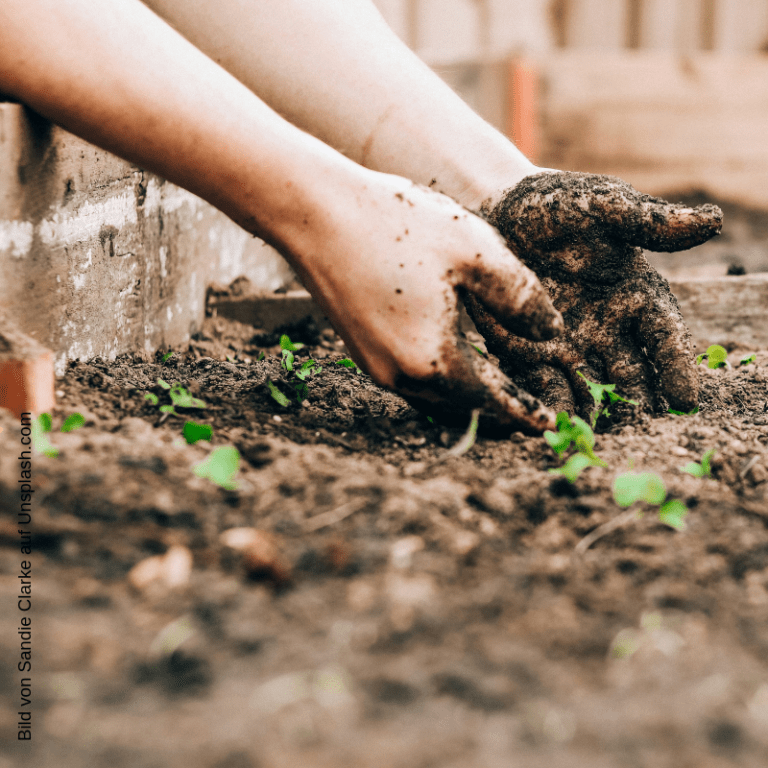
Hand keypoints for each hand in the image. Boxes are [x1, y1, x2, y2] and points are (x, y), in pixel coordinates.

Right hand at [287, 172, 564, 431]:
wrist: (314, 213)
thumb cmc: (396, 225)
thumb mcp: (475, 252)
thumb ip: (521, 297)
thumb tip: (551, 332)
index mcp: (434, 360)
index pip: (492, 402)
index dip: (525, 413)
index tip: (550, 425)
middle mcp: (400, 375)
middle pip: (461, 408)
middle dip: (498, 413)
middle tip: (529, 413)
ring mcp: (375, 365)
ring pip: (434, 397)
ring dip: (468, 398)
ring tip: (498, 389)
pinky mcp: (360, 349)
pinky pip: (412, 379)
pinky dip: (442, 380)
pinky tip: (455, 360)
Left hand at [466, 171, 722, 417]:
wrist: (499, 212)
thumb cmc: (558, 205)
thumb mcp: (603, 206)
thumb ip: (649, 222)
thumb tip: (712, 220)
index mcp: (636, 295)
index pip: (664, 337)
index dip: (676, 367)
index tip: (686, 400)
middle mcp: (607, 328)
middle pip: (631, 375)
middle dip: (638, 405)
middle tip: (642, 435)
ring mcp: (569, 344)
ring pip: (590, 388)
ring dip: (597, 414)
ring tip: (600, 442)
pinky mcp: (529, 351)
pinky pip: (542, 384)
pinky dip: (550, 405)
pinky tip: (553, 427)